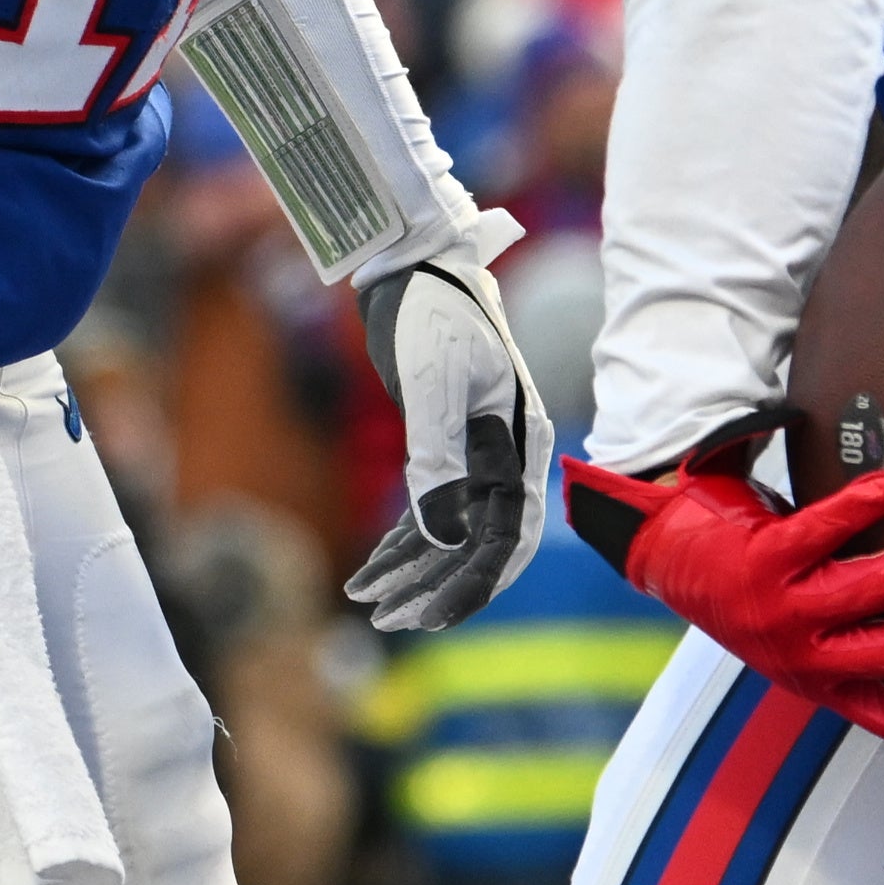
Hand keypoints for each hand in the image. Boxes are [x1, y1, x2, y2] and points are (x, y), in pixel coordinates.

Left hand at [348, 236, 551, 633]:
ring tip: (364, 600)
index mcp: (518, 442)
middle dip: (436, 587)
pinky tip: (368, 570)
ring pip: (452, 535)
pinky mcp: (446, 447)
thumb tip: (443, 536)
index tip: (429, 620)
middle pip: (480, 546)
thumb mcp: (432, 382)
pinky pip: (430, 511)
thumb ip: (438, 458)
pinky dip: (401, 543)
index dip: (472, 585)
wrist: (412, 265)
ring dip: (412, 571)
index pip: (507, 537)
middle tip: (386, 619)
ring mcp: (477, 454)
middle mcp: (505, 456)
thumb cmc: (430, 313)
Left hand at [566, 453, 883, 750]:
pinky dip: (862, 508)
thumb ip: (864, 628)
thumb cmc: (749, 584)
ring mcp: (781, 609)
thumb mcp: (807, 630)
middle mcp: (803, 655)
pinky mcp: (761, 559)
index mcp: (821, 680)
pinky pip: (820, 532)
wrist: (665, 552)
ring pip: (867, 595)